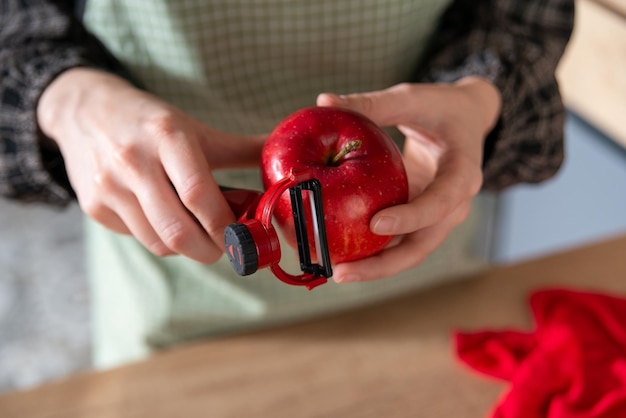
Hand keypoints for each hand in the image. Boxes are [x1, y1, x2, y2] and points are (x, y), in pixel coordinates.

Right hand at [38, 68, 264, 263]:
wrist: (85, 110)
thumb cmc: (150, 122)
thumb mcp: (195, 128)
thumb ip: (242, 149)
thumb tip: (287, 163)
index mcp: (167, 136)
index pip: (199, 195)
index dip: (226, 226)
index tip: (245, 235)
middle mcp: (133, 161)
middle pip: (177, 231)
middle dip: (211, 250)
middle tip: (227, 246)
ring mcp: (108, 186)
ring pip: (158, 242)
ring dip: (188, 247)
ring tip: (200, 230)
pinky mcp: (94, 206)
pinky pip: (138, 238)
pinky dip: (160, 238)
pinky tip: (167, 218)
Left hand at [317, 77, 500, 281]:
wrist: (466, 120)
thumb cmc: (441, 107)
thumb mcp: (412, 98)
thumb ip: (372, 103)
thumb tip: (323, 101)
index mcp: (463, 173)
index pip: (441, 202)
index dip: (411, 217)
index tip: (376, 224)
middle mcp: (454, 204)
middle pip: (422, 245)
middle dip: (382, 265)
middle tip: (341, 272)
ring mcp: (438, 217)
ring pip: (409, 252)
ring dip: (374, 266)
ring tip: (334, 272)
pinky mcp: (422, 219)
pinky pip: (399, 242)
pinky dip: (373, 251)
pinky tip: (340, 254)